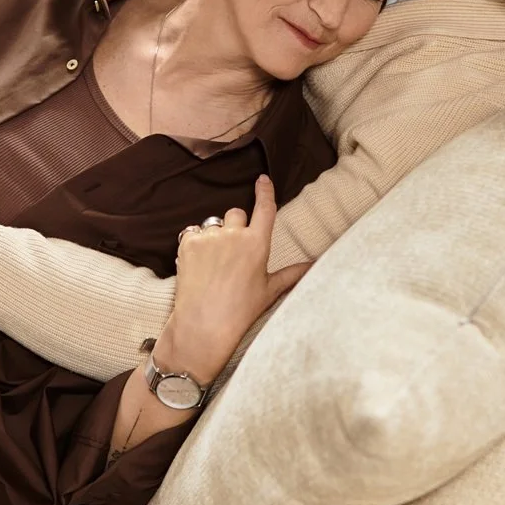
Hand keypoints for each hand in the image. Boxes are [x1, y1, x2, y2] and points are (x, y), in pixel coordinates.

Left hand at [158, 175, 309, 381]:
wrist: (203, 325)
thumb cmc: (241, 311)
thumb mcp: (269, 290)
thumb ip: (292, 273)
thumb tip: (316, 263)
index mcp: (258, 244)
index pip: (264, 208)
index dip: (264, 191)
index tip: (262, 179)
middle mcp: (234, 235)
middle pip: (236, 214)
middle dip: (236, 227)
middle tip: (232, 253)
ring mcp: (209, 237)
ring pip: (213, 224)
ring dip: (215, 236)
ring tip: (214, 264)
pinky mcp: (187, 243)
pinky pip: (193, 233)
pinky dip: (195, 245)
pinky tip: (198, 265)